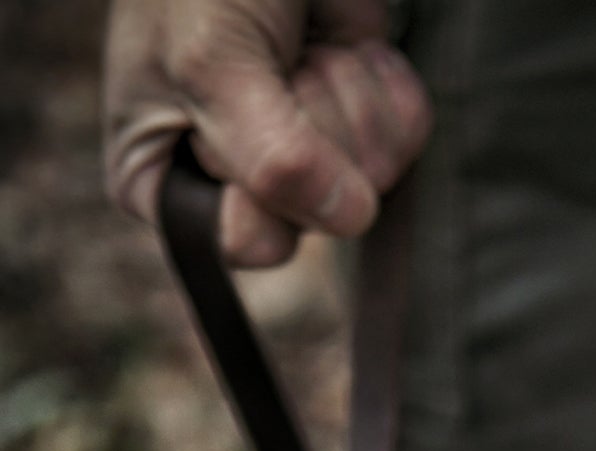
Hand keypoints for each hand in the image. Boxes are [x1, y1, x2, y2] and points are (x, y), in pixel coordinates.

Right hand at [104, 0, 432, 266]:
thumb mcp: (212, 64)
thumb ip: (272, 158)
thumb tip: (351, 218)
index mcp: (166, 184)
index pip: (248, 242)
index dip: (265, 182)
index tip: (238, 102)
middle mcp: (238, 185)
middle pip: (322, 216)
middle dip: (313, 122)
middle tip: (277, 56)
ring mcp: (308, 158)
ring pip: (373, 179)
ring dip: (347, 91)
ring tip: (305, 43)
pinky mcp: (360, 123)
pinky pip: (407, 141)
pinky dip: (384, 81)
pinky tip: (347, 43)